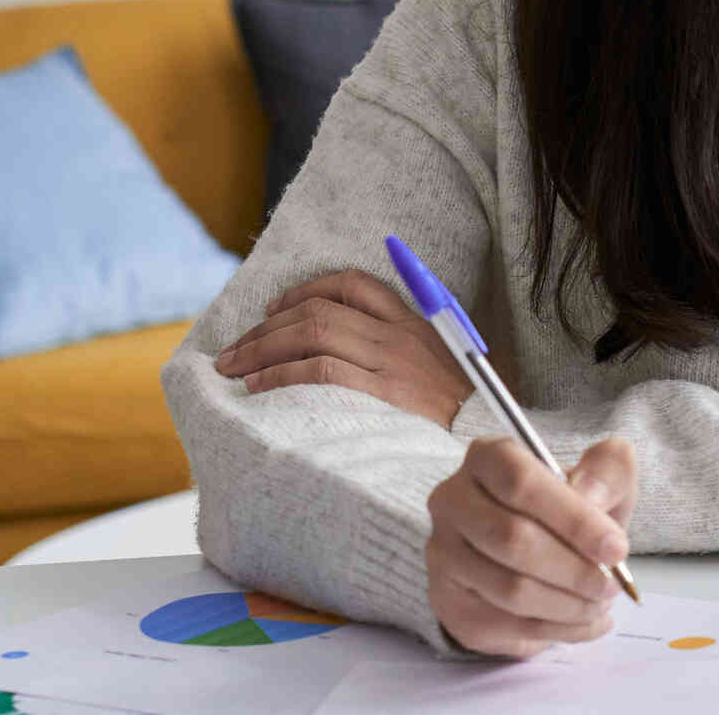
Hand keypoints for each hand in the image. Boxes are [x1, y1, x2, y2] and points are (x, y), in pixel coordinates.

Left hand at [214, 269, 473, 426]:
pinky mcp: (381, 391)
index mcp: (412, 321)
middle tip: (235, 347)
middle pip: (320, 310)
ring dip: (263, 347)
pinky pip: (320, 371)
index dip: (307, 289)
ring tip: (233, 366)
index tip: (274, 307)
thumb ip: (403, 345)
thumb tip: (347, 345)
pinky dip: (281, 374)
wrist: (484, 434)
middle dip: (267, 326)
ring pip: (313, 333)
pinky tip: (258, 385)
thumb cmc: (461, 406)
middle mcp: (397, 333)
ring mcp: (389, 360)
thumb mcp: (443, 360)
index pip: (354, 284)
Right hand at [426, 436, 637, 657]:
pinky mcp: (447, 601)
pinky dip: (556, 630)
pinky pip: (505, 625)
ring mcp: (443, 553)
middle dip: (574, 569)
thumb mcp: (602, 478)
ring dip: (567, 604)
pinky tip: (584, 622)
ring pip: (509, 589)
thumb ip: (609, 469)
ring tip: (601, 603)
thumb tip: (590, 494)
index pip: (522, 482)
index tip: (616, 548)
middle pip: (513, 539)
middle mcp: (452, 500)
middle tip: (611, 585)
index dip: (573, 519)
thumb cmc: (571, 508)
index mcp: (487, 457)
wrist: (536, 550)